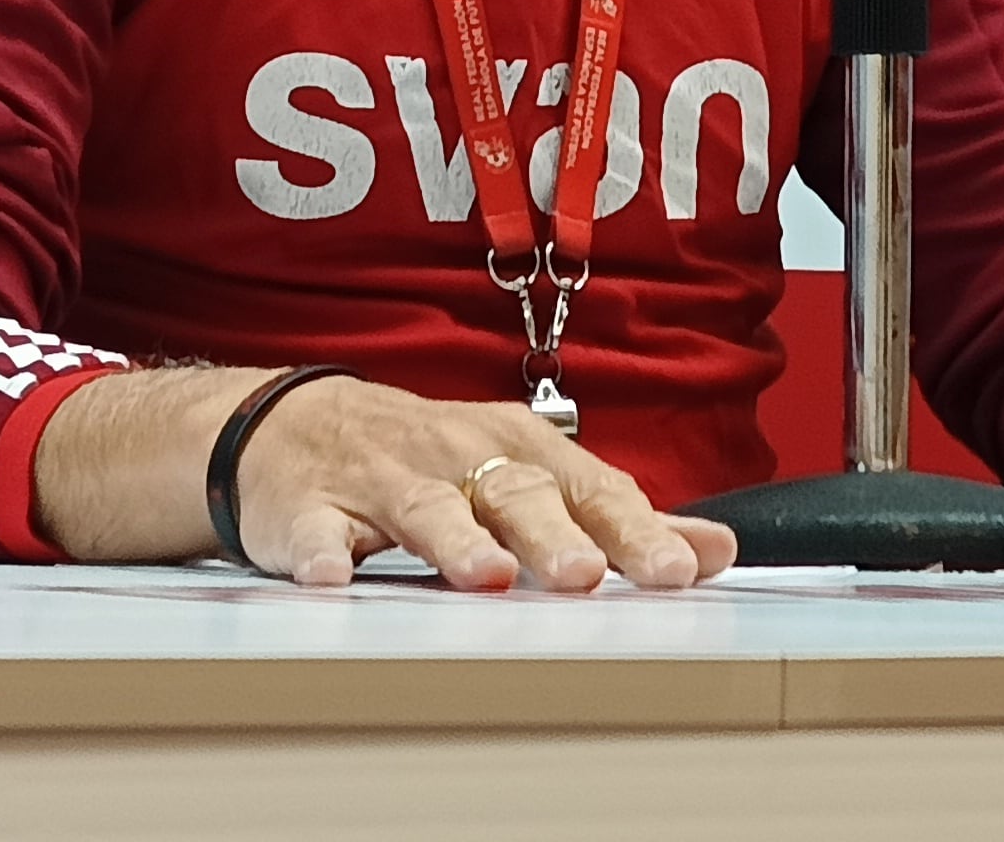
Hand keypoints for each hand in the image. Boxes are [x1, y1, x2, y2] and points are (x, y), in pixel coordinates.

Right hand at [234, 376, 738, 591]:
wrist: (287, 426)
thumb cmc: (426, 461)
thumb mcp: (524, 473)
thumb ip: (614, 518)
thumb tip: (716, 550)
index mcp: (517, 450)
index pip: (590, 491)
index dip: (635, 531)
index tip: (681, 571)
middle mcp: (457, 456)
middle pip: (513, 494)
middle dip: (553, 534)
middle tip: (586, 576)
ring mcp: (379, 479)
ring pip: (423, 507)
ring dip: (455, 540)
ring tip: (485, 576)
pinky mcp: (305, 506)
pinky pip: (313, 528)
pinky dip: (321, 548)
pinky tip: (331, 573)